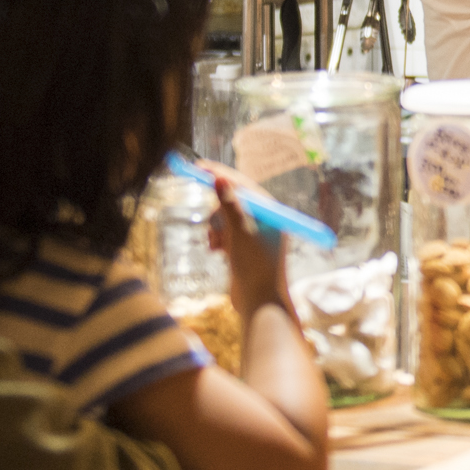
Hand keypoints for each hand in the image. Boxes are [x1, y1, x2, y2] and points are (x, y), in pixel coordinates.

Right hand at [202, 168, 293, 317]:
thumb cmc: (254, 265)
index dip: (220, 174)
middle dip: (217, 211)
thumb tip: (219, 177)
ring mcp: (253, 234)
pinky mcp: (243, 248)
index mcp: (270, 211)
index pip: (242, 184)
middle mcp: (264, 219)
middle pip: (231, 200)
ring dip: (216, 228)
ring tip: (217, 245)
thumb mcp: (239, 231)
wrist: (259, 302)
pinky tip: (217, 252)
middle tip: (212, 224)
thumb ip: (229, 204)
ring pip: (224, 218)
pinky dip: (217, 239)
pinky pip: (224, 233)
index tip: (198, 166)